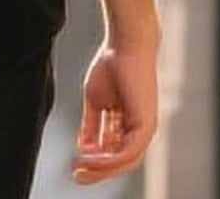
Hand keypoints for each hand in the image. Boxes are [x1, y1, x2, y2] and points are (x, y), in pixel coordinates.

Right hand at [73, 40, 158, 185]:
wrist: (123, 45)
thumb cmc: (110, 65)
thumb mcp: (95, 101)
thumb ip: (92, 125)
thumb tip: (84, 147)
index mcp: (127, 123)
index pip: (112, 151)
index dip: (93, 160)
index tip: (73, 164)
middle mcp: (138, 129)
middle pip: (119, 161)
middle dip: (96, 171)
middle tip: (75, 175)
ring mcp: (144, 129)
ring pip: (124, 162)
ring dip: (100, 168)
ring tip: (79, 168)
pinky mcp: (146, 126)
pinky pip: (128, 153)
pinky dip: (109, 159)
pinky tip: (90, 156)